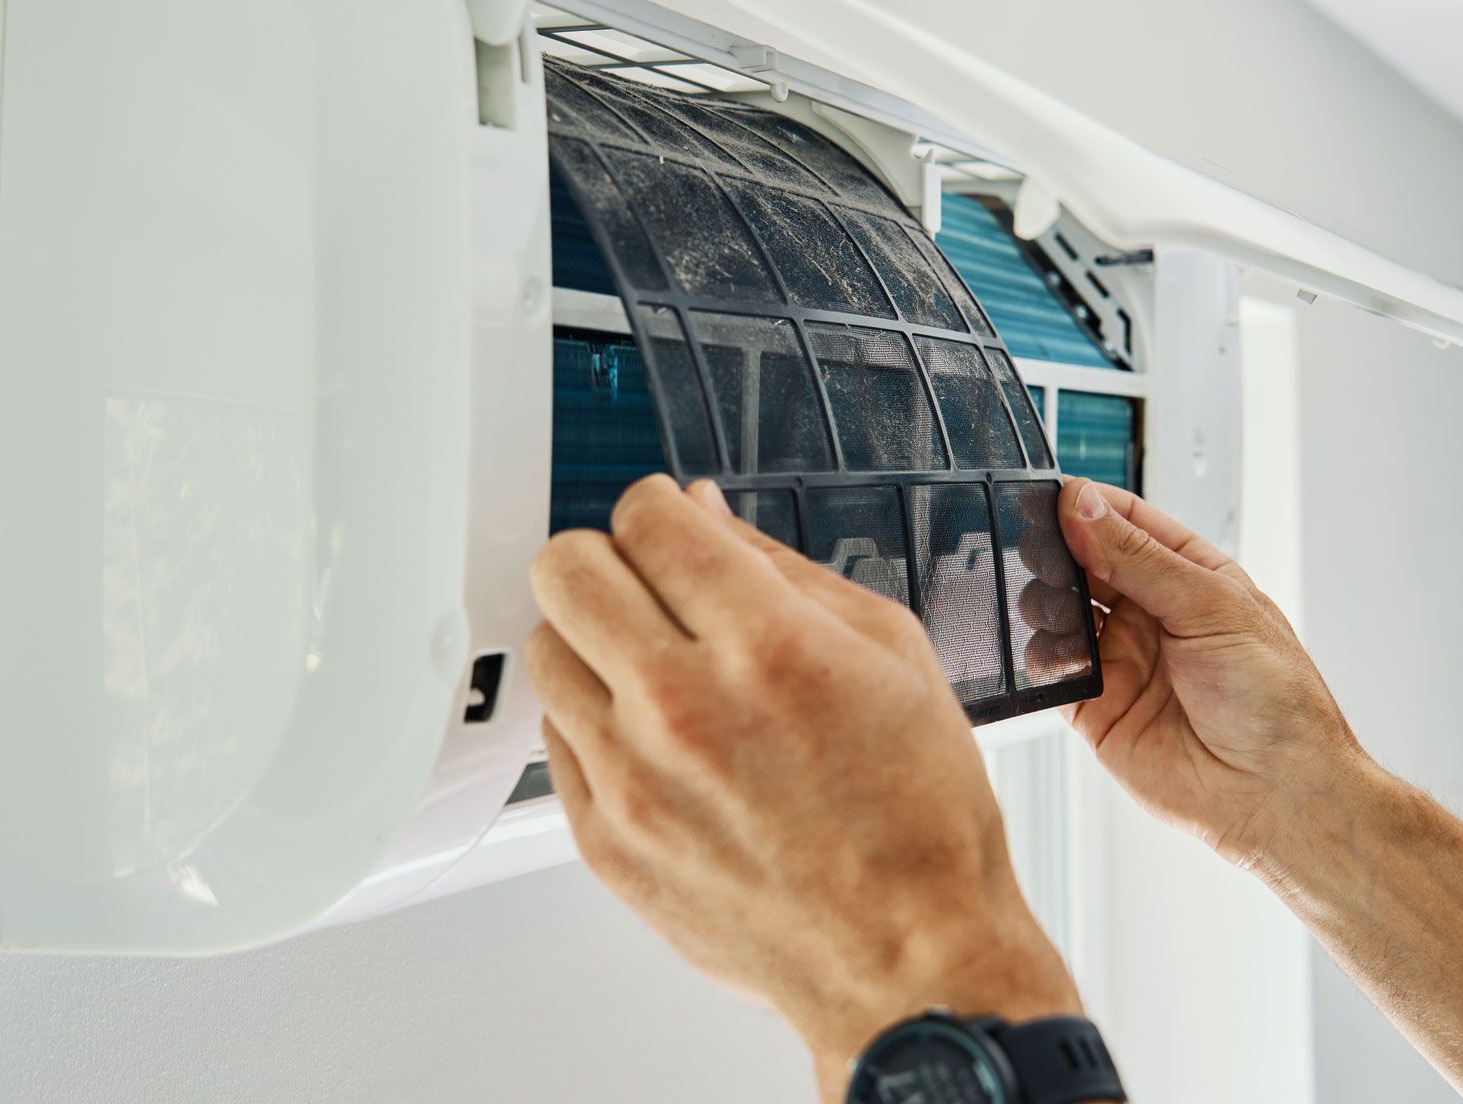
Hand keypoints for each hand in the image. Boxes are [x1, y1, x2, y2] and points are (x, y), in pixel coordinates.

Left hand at [528, 475, 1079, 1096]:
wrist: (906, 955)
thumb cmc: (917, 816)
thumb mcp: (891, 650)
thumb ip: (781, 567)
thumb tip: (705, 515)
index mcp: (766, 644)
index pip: (647, 518)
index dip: (660, 507)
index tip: (673, 527)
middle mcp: (684, 706)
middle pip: (567, 569)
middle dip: (607, 557)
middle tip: (646, 583)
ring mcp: (632, 778)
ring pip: (545, 649)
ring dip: (592, 639)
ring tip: (653, 667)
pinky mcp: (604, 840)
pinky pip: (552, 738)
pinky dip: (593, 720)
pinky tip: (655, 737)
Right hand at [1048, 477, 1368, 873]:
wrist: (1276, 795)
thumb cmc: (1276, 704)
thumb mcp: (1212, 607)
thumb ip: (1139, 558)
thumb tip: (1086, 507)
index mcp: (1190, 577)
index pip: (1127, 522)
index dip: (1089, 506)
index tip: (1057, 499)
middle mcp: (1152, 614)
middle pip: (1086, 562)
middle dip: (1058, 550)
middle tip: (1041, 549)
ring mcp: (1123, 659)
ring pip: (1062, 611)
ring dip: (1046, 600)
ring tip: (1052, 604)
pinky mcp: (1097, 707)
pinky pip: (1054, 670)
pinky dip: (1042, 655)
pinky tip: (1055, 652)